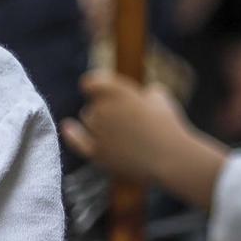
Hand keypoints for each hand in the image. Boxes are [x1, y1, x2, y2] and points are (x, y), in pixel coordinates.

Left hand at [62, 72, 227, 208]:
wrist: (172, 158)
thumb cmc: (169, 127)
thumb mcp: (160, 97)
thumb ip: (142, 92)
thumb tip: (140, 95)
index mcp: (116, 92)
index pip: (92, 82)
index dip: (96, 85)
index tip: (100, 88)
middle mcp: (102, 109)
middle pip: (93, 105)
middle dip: (106, 109)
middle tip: (127, 122)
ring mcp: (97, 132)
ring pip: (88, 121)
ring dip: (99, 124)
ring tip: (124, 135)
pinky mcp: (97, 153)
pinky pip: (77, 141)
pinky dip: (72, 133)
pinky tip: (68, 127)